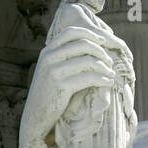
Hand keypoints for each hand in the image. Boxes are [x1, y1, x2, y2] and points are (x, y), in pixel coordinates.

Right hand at [19, 27, 116, 147]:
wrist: (35, 115)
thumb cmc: (49, 91)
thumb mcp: (51, 69)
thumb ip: (64, 56)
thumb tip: (90, 44)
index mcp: (47, 51)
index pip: (71, 31)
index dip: (90, 33)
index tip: (103, 40)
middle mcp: (49, 58)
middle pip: (83, 44)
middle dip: (101, 51)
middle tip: (110, 61)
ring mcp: (54, 72)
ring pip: (88, 61)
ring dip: (104, 67)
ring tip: (111, 74)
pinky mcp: (61, 87)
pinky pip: (89, 78)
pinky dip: (102, 79)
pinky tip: (108, 83)